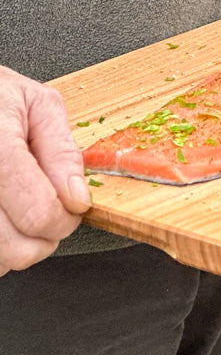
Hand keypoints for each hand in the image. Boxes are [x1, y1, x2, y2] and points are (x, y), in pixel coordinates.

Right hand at [0, 66, 90, 275]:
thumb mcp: (39, 105)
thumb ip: (62, 152)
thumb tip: (78, 197)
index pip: (38, 212)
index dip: (64, 220)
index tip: (72, 209)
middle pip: (15, 247)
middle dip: (45, 239)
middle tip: (50, 215)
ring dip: (18, 248)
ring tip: (23, 215)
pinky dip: (0, 249)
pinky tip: (5, 219)